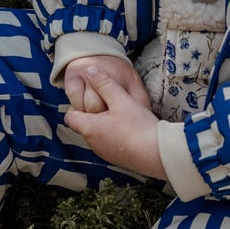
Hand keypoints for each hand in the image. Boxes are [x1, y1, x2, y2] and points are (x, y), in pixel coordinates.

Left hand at [64, 59, 164, 179]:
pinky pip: (109, 143)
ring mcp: (104, 153)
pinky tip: (130, 129)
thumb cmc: (139, 127)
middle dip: (93, 113)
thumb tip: (90, 69)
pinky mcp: (116, 159)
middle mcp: (93, 144)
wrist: (160, 155)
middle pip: (84, 124)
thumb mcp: (122, 100)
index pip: (70, 116)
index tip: (93, 97)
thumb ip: (104, 84)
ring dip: (104, 124)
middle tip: (110, 103)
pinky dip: (114, 135)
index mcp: (89, 129)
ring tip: (122, 115)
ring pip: (97, 134)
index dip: (77, 105)